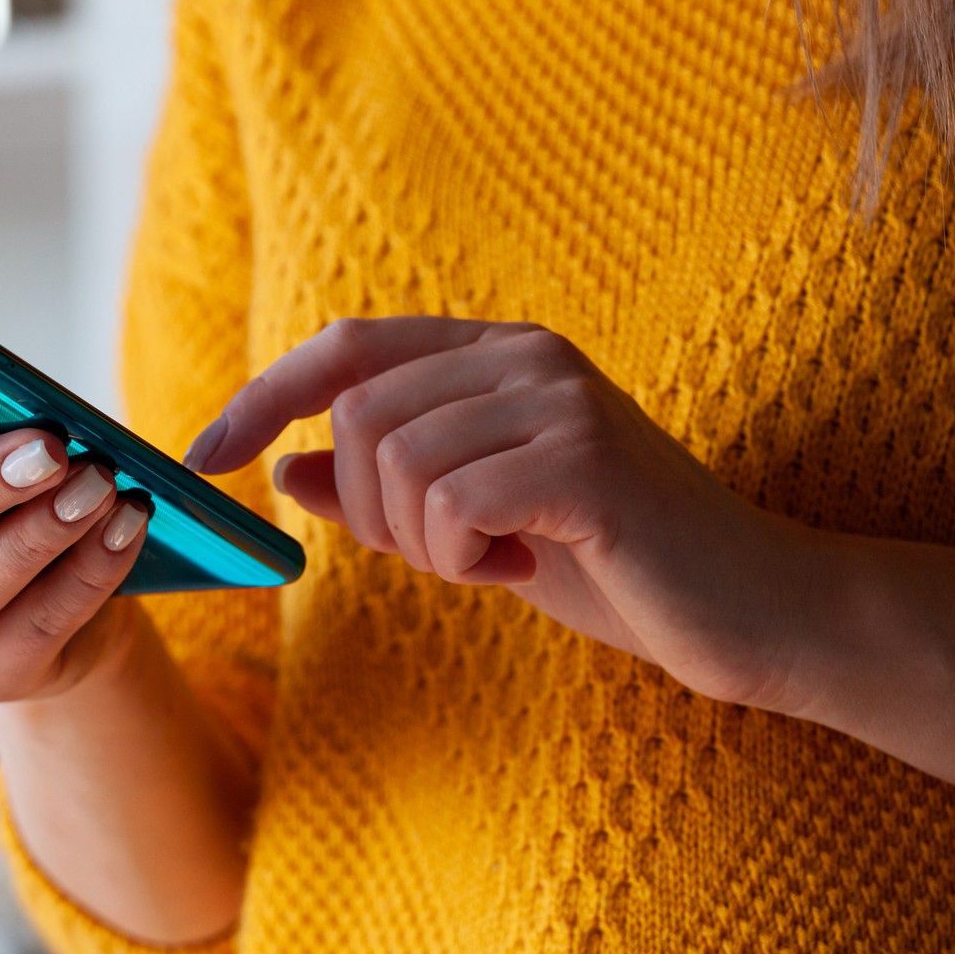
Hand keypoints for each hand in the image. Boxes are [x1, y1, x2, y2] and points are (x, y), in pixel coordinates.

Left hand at [186, 318, 823, 710]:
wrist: (750, 607)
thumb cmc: (617, 566)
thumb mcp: (479, 523)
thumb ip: (391, 488)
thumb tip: (284, 467)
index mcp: (498, 352)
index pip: (347, 345)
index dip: (264, 395)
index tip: (204, 457)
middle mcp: (525, 354)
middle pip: (358, 416)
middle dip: (368, 511)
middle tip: (449, 554)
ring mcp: (558, 397)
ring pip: (395, 462)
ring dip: (424, 541)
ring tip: (501, 558)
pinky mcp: (583, 456)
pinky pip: (452, 503)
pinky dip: (466, 557)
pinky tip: (529, 565)